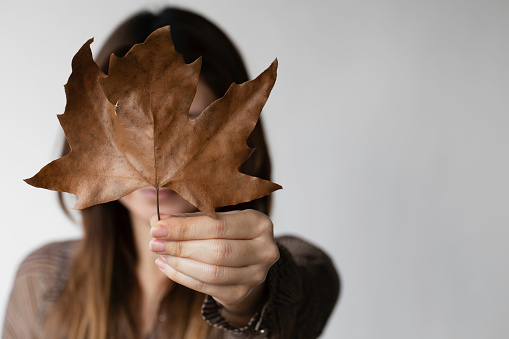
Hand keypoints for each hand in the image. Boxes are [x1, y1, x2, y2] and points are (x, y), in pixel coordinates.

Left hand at [149, 209, 278, 321]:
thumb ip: (188, 220)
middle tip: (154, 242)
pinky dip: (182, 277)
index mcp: (260, 224)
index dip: (186, 228)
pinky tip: (167, 266)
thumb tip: (157, 221)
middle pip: (217, 250)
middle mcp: (264, 250)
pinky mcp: (241, 293)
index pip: (218, 226)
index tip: (157, 228)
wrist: (247, 262)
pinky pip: (207, 288)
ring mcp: (255, 275)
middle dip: (181, 246)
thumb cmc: (228, 234)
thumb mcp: (214, 220)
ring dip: (180, 263)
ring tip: (160, 254)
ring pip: (212, 272)